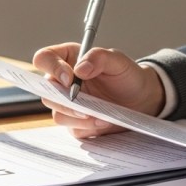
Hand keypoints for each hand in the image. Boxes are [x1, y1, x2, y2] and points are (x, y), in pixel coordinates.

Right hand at [32, 43, 165, 138]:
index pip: (44, 58)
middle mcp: (63, 81)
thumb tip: (79, 68)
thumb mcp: (118, 60)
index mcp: (68, 59)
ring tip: (101, 114)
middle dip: (64, 100)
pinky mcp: (75, 122)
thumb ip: (98, 57)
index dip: (51, 67)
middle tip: (84, 105)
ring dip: (77, 116)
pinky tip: (103, 121)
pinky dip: (87, 126)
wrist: (141, 100)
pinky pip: (71, 127)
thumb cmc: (127, 76)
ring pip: (57, 112)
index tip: (70, 78)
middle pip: (45, 90)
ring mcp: (67, 103)